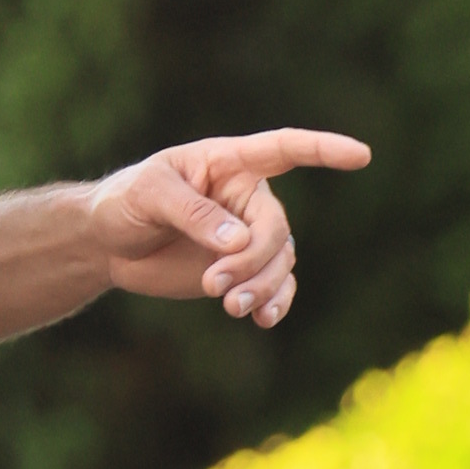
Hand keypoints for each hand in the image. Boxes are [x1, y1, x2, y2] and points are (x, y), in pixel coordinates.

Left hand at [86, 129, 370, 330]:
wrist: (108, 241)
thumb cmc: (126, 201)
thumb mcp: (149, 195)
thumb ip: (193, 213)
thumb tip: (238, 241)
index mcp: (230, 163)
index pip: (284, 149)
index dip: (323, 150)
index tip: (361, 156)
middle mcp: (248, 197)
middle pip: (275, 229)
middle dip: (254, 260)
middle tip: (216, 284)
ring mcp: (248, 235)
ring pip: (279, 261)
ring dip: (262, 286)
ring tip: (232, 307)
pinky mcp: (241, 269)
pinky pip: (275, 285)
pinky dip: (275, 302)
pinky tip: (263, 319)